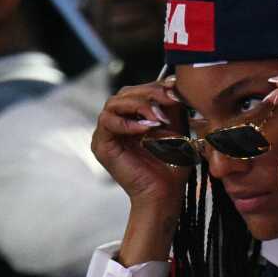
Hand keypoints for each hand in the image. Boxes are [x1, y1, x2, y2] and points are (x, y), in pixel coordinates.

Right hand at [92, 77, 189, 209]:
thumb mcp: (176, 128)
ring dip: (139, 106)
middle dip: (150, 93)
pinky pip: (107, 122)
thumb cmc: (173, 164)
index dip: (155, 86)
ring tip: (158, 119)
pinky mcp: (101, 145)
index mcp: (133, 117)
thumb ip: (172, 106)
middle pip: (125, 93)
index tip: (175, 90)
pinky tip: (146, 128)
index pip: (138, 90)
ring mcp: (107, 133)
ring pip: (114, 103)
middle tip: (169, 100)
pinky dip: (127, 122)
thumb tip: (173, 84)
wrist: (165, 193)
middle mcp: (117, 123)